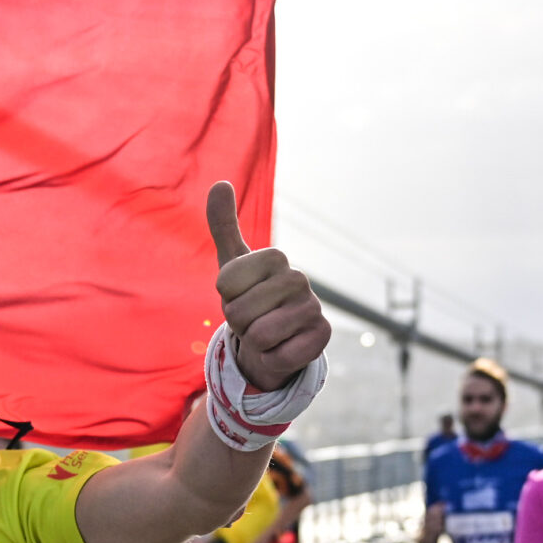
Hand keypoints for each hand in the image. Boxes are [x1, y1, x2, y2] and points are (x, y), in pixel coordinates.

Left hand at [208, 182, 330, 391]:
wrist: (274, 339)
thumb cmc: (250, 297)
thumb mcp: (232, 264)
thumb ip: (224, 224)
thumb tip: (220, 183)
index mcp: (275, 257)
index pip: (225, 283)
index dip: (225, 297)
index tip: (239, 295)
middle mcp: (299, 278)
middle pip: (239, 312)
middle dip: (238, 324)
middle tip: (253, 319)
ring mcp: (314, 308)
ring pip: (259, 336)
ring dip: (255, 343)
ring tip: (266, 334)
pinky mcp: (322, 337)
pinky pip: (280, 356)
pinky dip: (273, 359)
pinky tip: (283, 348)